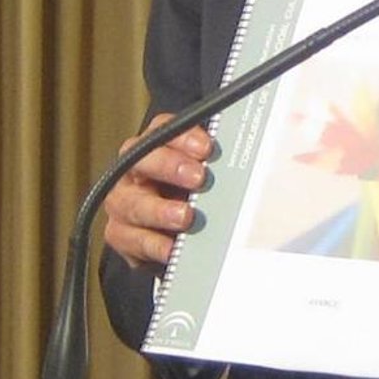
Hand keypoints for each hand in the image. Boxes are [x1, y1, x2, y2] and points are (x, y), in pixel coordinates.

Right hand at [100, 116, 213, 269]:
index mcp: (156, 149)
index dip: (183, 137)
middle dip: (170, 166)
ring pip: (133, 203)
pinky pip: (132, 239)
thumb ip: (220, 166)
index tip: (206, 148)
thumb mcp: (205, 176)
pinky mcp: (123, 235)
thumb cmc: (189, 196)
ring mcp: (125, 203)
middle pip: (142, 160)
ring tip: (185, 216)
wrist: (165, 234)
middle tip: (198, 177)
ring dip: (160, 210)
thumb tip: (255, 164)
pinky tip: (172, 248)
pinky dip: (154, 245)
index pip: (163, 130)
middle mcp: (135, 173)